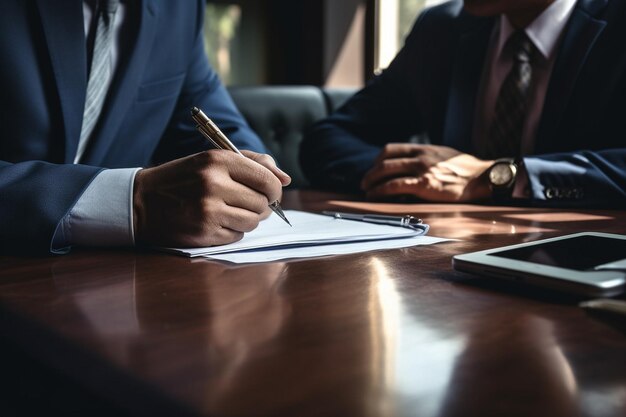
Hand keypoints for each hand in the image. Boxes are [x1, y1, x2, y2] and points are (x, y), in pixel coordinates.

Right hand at [133, 150, 290, 246]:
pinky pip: (237, 235)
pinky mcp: (204, 232)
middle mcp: (214, 184)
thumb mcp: (212, 160)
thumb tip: (285, 179)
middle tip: (246, 203)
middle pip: (262, 203)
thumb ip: (252, 163)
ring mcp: (208, 210)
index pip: (267, 179)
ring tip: (231, 212)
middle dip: (261, 206)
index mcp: (218, 160)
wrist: (141, 202)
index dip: (274, 189)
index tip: (271, 192)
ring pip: (252, 221)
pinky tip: (216, 222)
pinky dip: (232, 231)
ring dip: (248, 220)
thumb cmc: (183, 179)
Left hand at [361, 143, 492, 201]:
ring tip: (366, 191)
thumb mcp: (444, 156)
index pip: (392, 149)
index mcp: (424, 149)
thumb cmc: (466, 170)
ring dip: (372, 182)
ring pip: (386, 172)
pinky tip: (375, 196)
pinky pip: (395, 186)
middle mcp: (420, 156)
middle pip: (385, 161)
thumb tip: (412, 167)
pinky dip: (381, 191)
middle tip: (364, 182)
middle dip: (371, 172)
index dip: (378, 159)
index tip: (373, 168)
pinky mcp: (424, 185)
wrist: (482, 178)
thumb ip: (427, 159)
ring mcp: (422, 170)